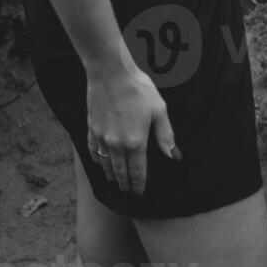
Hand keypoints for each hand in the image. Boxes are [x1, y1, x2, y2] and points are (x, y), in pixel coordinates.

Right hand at [85, 65, 178, 195]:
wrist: (111, 73)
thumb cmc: (138, 88)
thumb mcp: (159, 110)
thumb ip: (165, 135)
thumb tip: (175, 156)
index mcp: (136, 142)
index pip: (138, 171)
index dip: (139, 184)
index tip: (139, 193)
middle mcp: (117, 144)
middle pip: (121, 171)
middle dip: (125, 183)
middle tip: (127, 192)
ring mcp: (102, 137)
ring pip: (106, 164)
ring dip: (110, 175)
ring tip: (114, 182)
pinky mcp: (91, 128)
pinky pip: (93, 151)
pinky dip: (97, 160)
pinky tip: (99, 163)